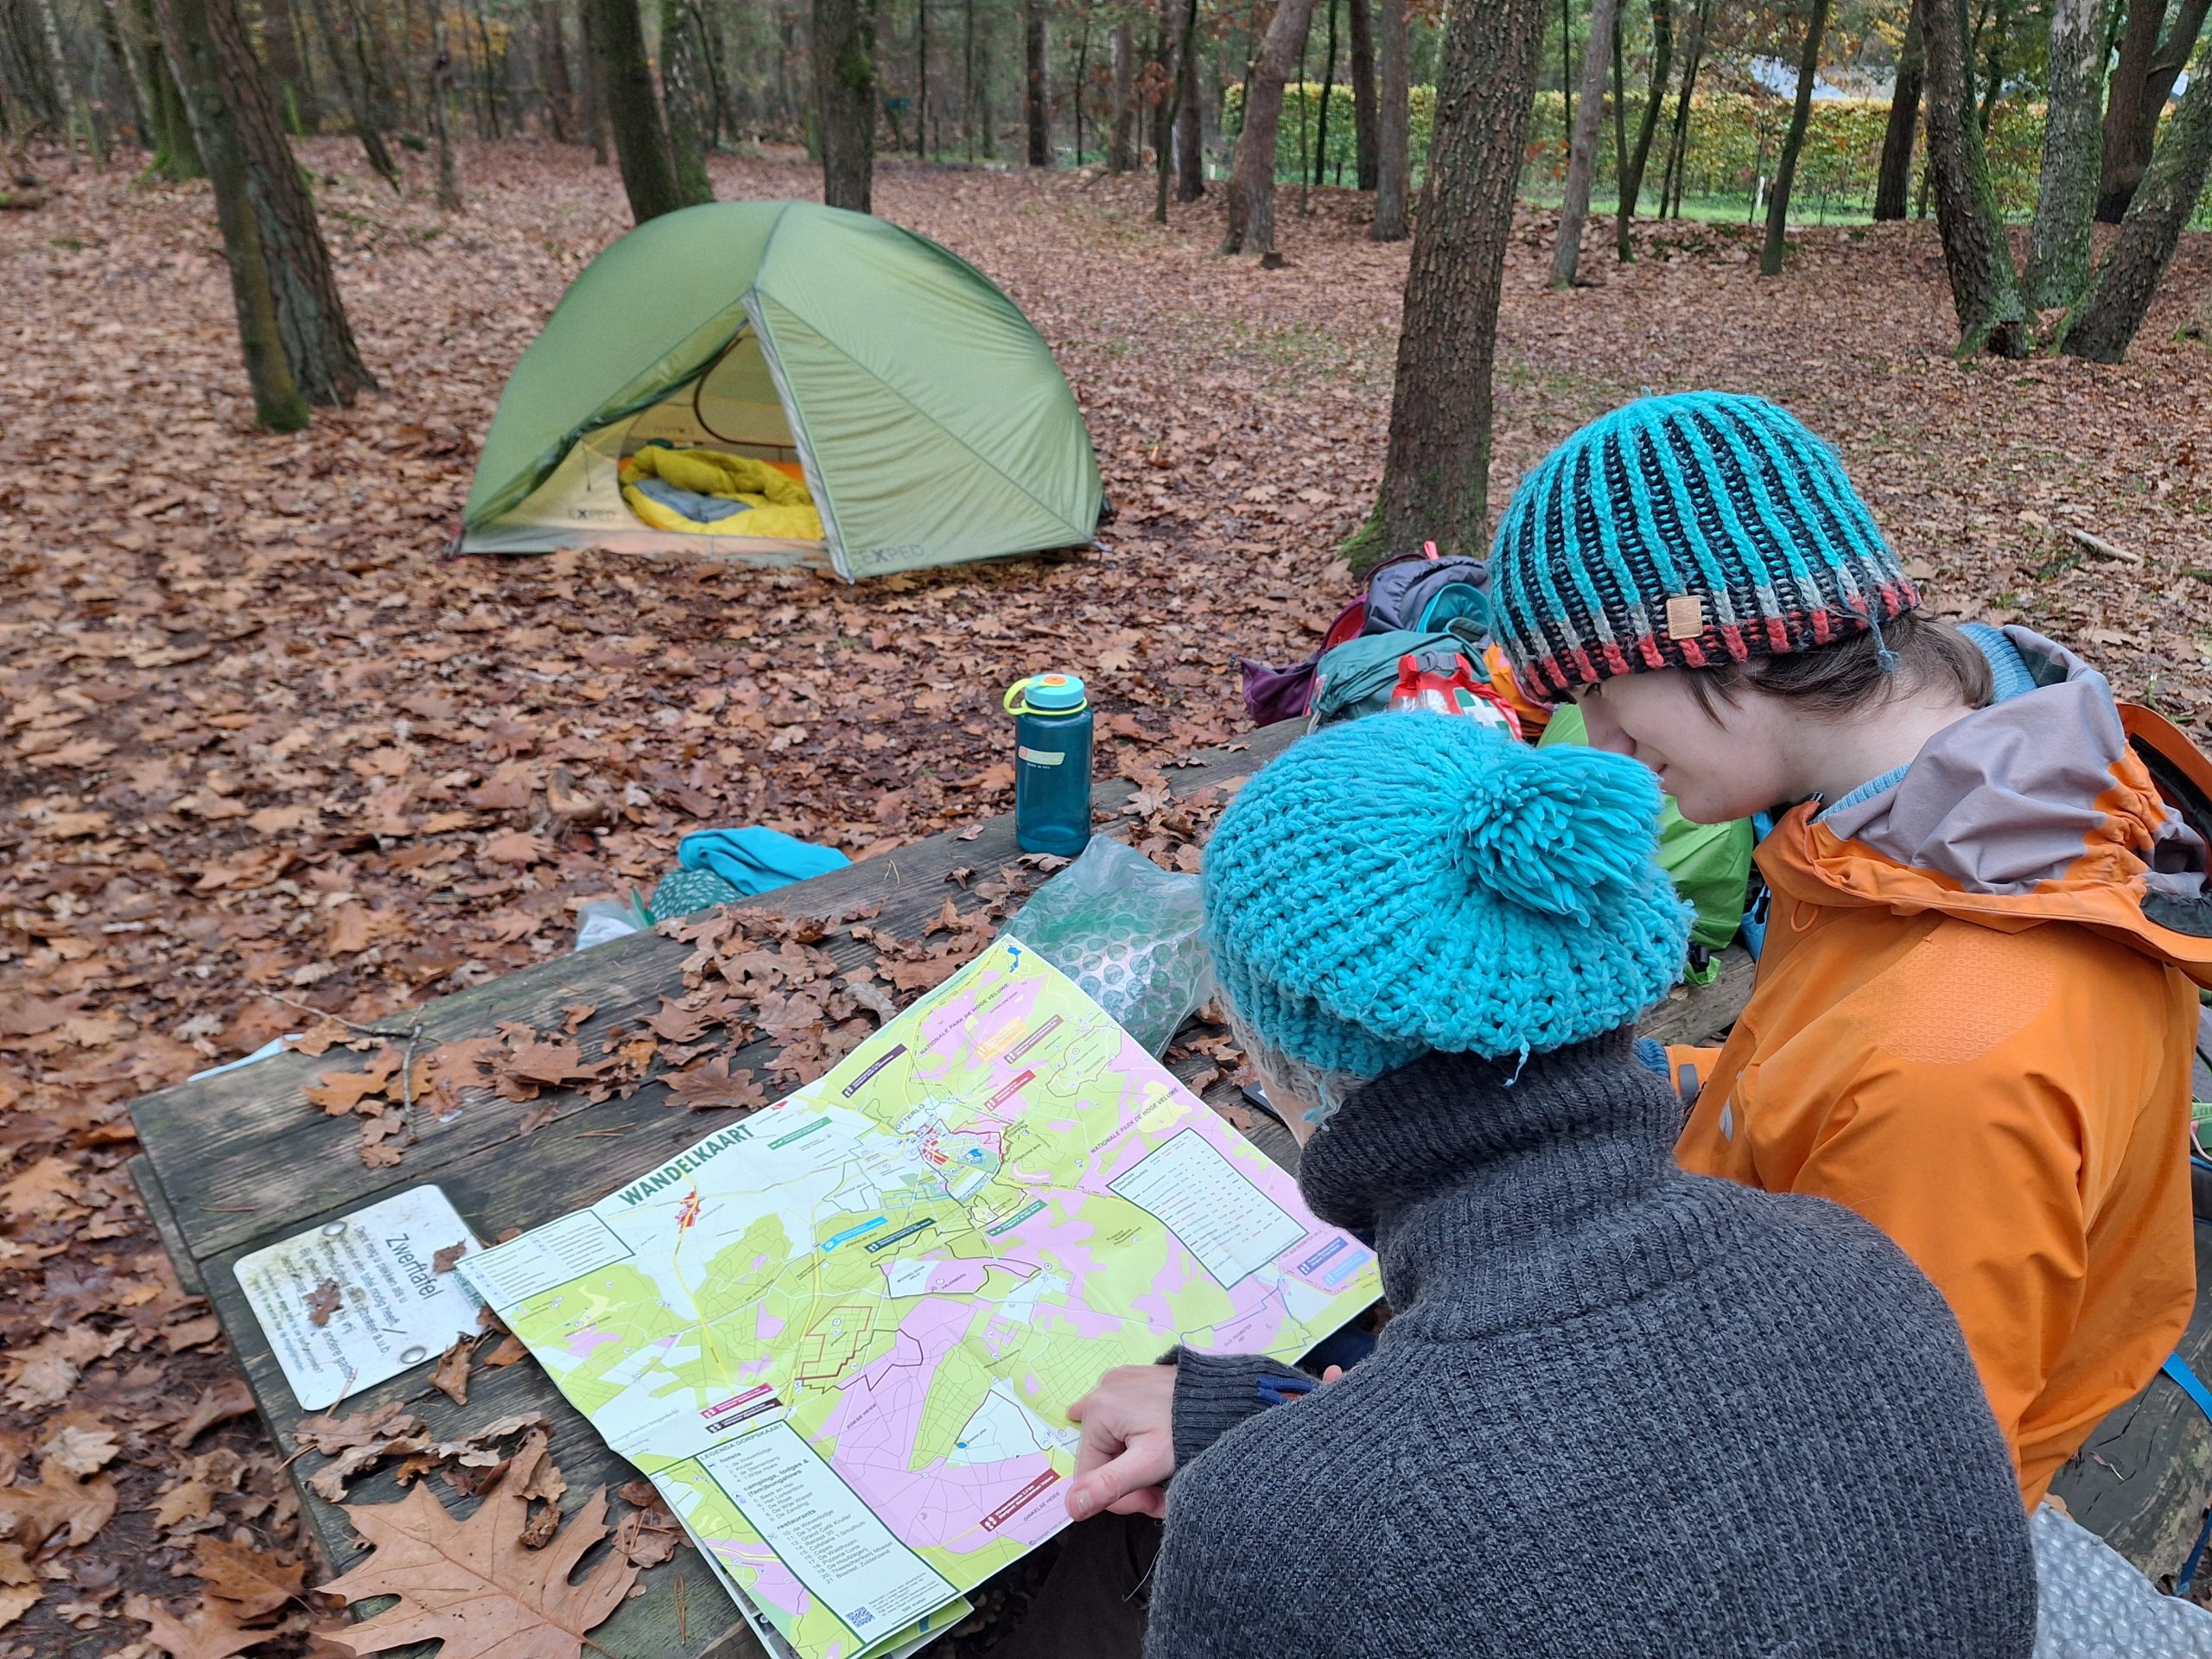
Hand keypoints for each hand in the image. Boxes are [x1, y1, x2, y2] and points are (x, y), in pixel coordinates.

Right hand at [1064, 1364, 1176, 1521]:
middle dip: (1132, 1482)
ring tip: (1167, 1470)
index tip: (1153, 1503)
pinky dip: (1136, 1438)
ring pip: (1114, 1441)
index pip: (1089, 1477)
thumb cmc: (1187, 1430)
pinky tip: (1146, 1443)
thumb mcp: (1149, 1463)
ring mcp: (1117, 1382)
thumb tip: (1070, 1507)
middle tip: (1165, 1493)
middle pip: (1104, 1458)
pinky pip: (1123, 1419)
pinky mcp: (1133, 1379)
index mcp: (1096, 1412)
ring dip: (1136, 1464)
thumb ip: (1109, 1485)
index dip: (1121, 1498)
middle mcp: (1100, 1391)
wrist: (1226, 1396)